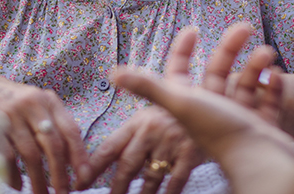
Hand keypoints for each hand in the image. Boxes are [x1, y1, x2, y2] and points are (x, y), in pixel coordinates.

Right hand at [0, 66, 89, 193]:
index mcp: (47, 100)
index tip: (84, 177)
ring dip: (38, 180)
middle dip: (60, 173)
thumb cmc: (9, 101)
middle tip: (63, 192)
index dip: (79, 155)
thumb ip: (51, 123)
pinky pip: (6, 158)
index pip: (70, 130)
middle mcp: (32, 105)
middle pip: (53, 145)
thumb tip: (70, 158)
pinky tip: (17, 186)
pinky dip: (13, 176)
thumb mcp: (34, 104)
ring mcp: (10, 115)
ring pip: (31, 155)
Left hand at [83, 105, 204, 193]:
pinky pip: (175, 181)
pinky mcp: (190, 153)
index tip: (80, 184)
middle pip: (127, 165)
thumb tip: (110, 108)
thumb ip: (130, 121)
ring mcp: (171, 142)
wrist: (213, 106)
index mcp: (139, 120)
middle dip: (116, 188)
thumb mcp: (153, 110)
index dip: (93, 167)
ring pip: (150, 178)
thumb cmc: (178, 113)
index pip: (110, 147)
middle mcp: (152, 130)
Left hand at [111, 30, 293, 193]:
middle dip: (230, 47)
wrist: (258, 162)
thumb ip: (149, 87)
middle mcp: (212, 111)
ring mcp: (238, 119)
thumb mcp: (180, 103)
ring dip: (255, 67)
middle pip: (218, 72)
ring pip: (245, 85)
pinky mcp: (261, 127)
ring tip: (266, 54)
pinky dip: (272, 89)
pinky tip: (275, 76)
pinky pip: (267, 102)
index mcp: (189, 104)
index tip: (193, 30)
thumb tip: (114, 74)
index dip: (183, 50)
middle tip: (246, 27)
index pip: (180, 72)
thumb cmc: (218, 132)